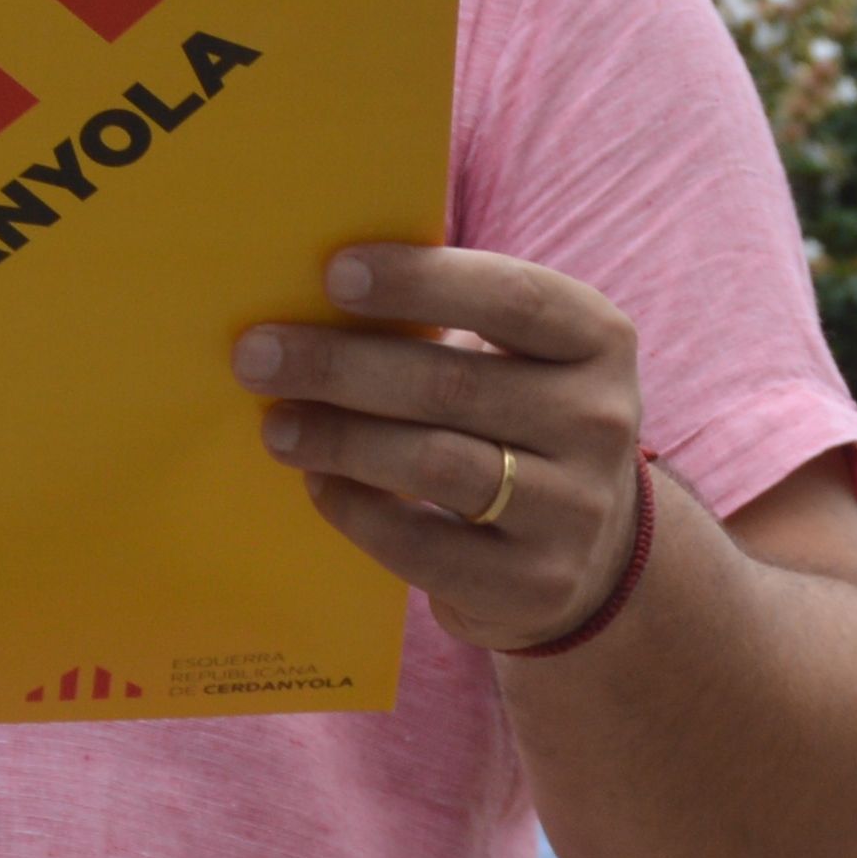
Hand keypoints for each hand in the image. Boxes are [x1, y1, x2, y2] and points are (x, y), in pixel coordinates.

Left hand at [238, 245, 649, 654]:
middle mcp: (599, 422)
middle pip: (453, 383)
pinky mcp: (534, 584)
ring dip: (341, 440)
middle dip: (342, 367)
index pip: (513, 297)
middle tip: (258, 355)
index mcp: (597, 340)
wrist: (590, 554)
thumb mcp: (515, 363)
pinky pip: (421, 544)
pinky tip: (318, 483)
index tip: (333, 273)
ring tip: (276, 426)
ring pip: (435, 464)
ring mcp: (574, 509)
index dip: (421, 281)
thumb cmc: (517, 426)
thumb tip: (309, 303)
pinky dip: (357, 509)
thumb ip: (445, 327)